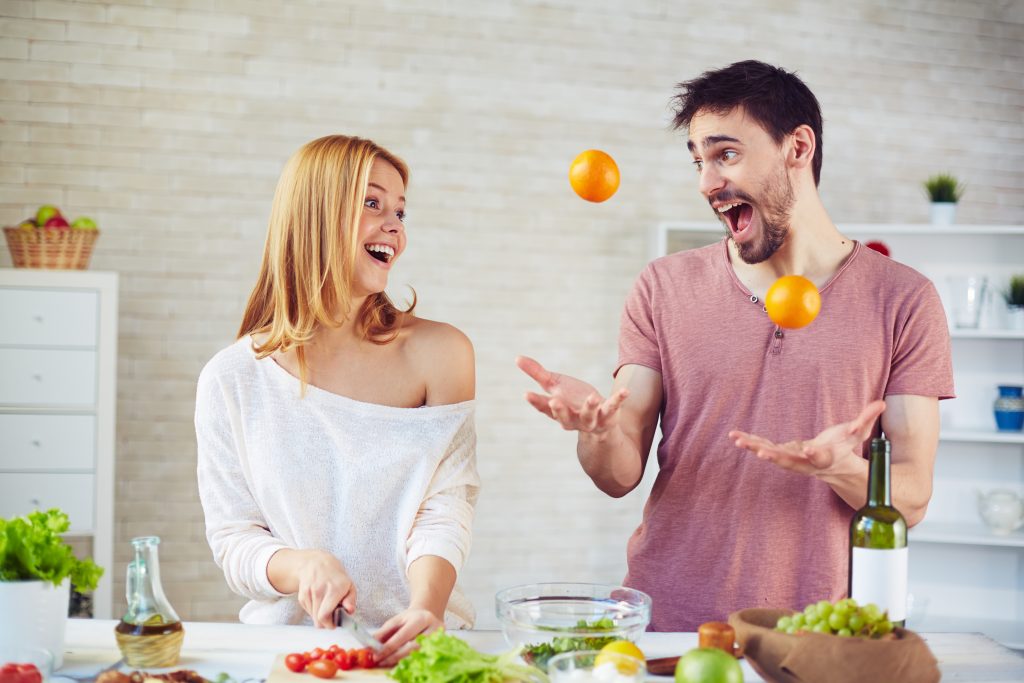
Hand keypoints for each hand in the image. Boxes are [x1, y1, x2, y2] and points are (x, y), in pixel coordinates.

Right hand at [293, 549, 356, 628]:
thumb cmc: (335, 577)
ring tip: (325, 606)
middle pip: (318, 619)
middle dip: (325, 623)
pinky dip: (313, 610)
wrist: (317, 563)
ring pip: (312, 616)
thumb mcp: (349, 586)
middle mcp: (320, 590)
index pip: (324, 616)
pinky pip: (307, 610)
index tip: (333, 624)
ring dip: (319, 616)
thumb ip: (351, 600)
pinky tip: (318, 601)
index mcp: (334, 589)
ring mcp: (309, 592)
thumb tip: (350, 611)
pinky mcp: (301, 595)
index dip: (329, 625)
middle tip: (331, 618)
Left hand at [371, 607, 442, 666]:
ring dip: (401, 661)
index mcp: (422, 618)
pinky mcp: (441, 648)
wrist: (428, 615)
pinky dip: (410, 662)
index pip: (404, 635)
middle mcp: (434, 628)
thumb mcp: (397, 620)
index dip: (389, 647)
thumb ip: (384, 632)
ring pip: (419, 655)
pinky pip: (423, 659)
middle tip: (381, 662)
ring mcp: (440, 640)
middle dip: (395, 656)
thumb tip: (370, 645)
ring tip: (387, 662)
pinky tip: (399, 663)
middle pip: (413, 647)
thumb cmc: (410, 619)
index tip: (376, 656)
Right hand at [516, 355, 627, 434]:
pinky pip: (613, 407)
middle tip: (555, 401)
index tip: (527, 393)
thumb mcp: (554, 384)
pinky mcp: (608, 416)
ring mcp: (590, 420)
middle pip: (564, 418)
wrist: (597, 419)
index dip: (536, 402)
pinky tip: (625, 390)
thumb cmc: (571, 399)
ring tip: (593, 397)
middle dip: (560, 410)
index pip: (544, 408)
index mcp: (557, 411)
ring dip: (590, 407)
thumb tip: (517, 357)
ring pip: (589, 416)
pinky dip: (619, 399)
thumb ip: (536, 372)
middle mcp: (572, 419)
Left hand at [728, 400, 885, 477]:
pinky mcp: (781, 455)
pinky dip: (750, 443)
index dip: (815, 454)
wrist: (834, 465)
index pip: (820, 457)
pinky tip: (735, 437)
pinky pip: (763, 449)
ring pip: (770, 455)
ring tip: (737, 440)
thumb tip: (881, 403)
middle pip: (789, 461)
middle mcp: (805, 462)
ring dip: (753, 447)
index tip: (809, 449)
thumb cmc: (845, 447)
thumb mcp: (858, 434)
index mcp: (825, 458)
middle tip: (759, 451)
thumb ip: (867, 419)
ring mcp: (791, 460)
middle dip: (774, 456)